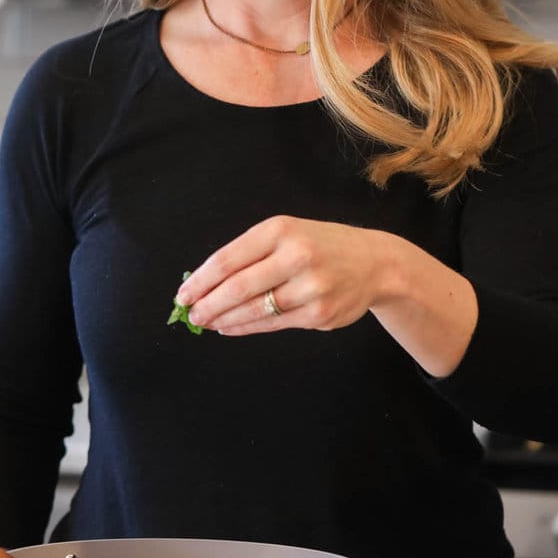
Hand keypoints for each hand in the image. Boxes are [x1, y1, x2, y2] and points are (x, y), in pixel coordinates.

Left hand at [177, 217, 389, 335]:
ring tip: (206, 322)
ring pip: (254, 310)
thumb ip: (250, 253)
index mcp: (280, 230)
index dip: (200, 281)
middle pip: (237, 288)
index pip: (228, 259)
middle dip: (207, 305)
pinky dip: (245, 327)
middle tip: (190, 315)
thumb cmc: (320, 245)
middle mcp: (296, 256)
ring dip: (223, 319)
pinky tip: (230, 327)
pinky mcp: (319, 314)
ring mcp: (310, 287)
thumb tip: (204, 282)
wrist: (375, 262)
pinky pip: (273, 324)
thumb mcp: (287, 233)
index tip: (182, 294)